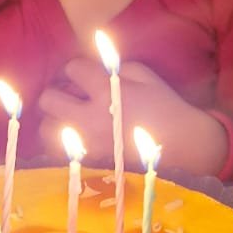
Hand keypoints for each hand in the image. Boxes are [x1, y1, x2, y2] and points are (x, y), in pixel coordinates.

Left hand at [38, 58, 227, 175]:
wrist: (185, 148)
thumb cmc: (166, 108)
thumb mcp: (145, 76)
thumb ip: (114, 67)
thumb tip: (90, 66)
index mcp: (107, 90)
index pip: (71, 69)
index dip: (77, 70)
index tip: (85, 77)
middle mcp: (91, 117)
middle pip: (48, 99)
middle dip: (57, 94)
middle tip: (70, 99)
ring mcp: (87, 144)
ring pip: (46, 130)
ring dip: (55, 121)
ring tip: (70, 122)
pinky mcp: (89, 165)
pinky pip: (58, 153)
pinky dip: (62, 145)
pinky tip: (77, 142)